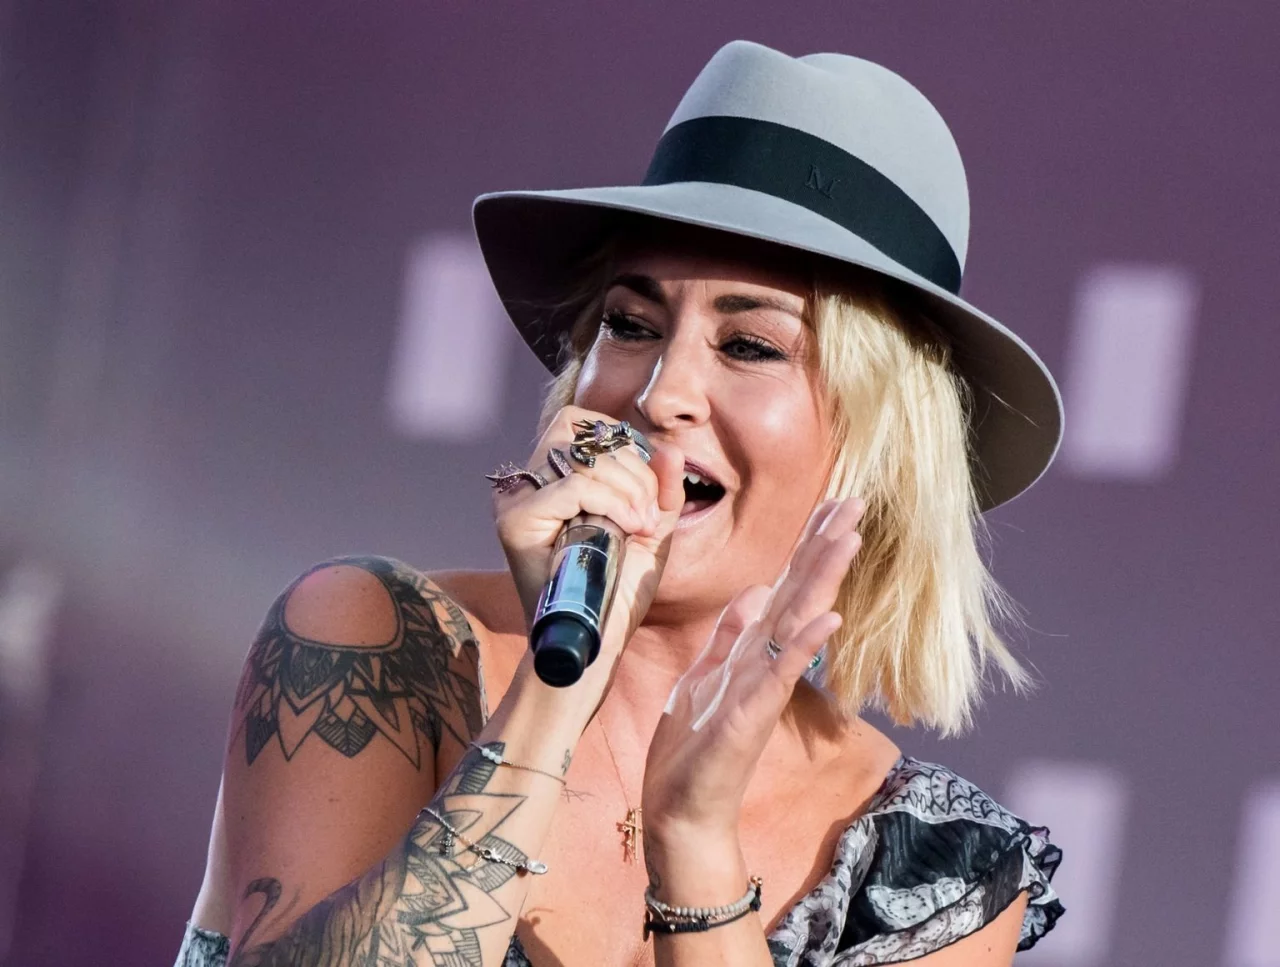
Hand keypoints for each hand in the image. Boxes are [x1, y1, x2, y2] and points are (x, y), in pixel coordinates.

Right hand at [492, 406, 684, 668]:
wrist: (596, 640)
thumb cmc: (618, 590)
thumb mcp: (650, 530)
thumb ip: (662, 489)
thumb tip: (670, 450)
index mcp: (550, 479)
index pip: (580, 424)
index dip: (622, 445)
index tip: (645, 492)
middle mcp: (526, 483)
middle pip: (580, 432)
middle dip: (632, 468)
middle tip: (648, 515)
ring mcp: (516, 500)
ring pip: (580, 455)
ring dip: (627, 485)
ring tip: (640, 524)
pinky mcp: (515, 520)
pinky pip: (575, 486)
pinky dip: (612, 501)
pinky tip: (629, 527)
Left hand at [641, 497, 864, 842]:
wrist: (682, 811)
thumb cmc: (693, 750)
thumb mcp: (703, 676)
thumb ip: (730, 635)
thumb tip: (756, 592)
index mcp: (750, 651)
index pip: (785, 587)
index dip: (807, 547)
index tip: (832, 506)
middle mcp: (763, 664)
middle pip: (799, 595)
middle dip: (824, 549)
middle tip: (855, 503)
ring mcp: (760, 689)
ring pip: (795, 624)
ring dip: (821, 581)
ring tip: (848, 538)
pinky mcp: (749, 717)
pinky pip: (779, 674)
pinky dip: (804, 646)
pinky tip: (829, 617)